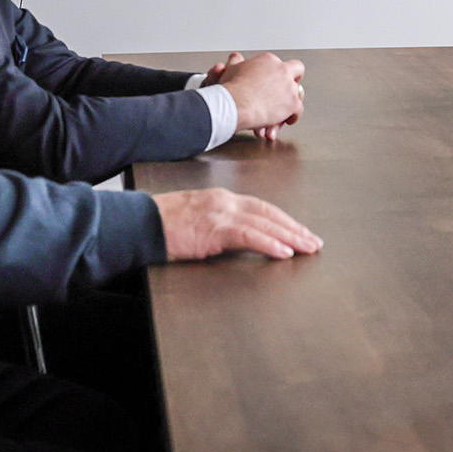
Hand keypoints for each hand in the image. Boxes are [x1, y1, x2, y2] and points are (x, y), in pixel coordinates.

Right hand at [153, 188, 321, 260]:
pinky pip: (250, 236)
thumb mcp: (193, 218)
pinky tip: (284, 252)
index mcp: (221, 199)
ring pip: (265, 224)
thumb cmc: (159, 224)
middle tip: (312, 241)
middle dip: (294, 228)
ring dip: (290, 237)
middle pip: (269, 213)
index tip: (298, 230)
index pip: (261, 207)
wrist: (139, 222)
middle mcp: (225, 202)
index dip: (282, 220)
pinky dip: (270, 244)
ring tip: (307, 248)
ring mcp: (221, 214)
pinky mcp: (214, 230)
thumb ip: (215, 224)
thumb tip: (232, 237)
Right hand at [211, 52, 305, 139]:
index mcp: (269, 61)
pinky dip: (293, 116)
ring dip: (291, 101)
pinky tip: (287, 120)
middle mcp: (282, 71)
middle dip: (293, 79)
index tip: (274, 79)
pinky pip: (299, 110)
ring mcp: (289, 87)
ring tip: (283, 109)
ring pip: (298, 92)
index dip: (278, 71)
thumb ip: (236, 61)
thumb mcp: (231, 69)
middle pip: (297, 71)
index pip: (279, 63)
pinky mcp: (292, 103)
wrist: (235, 103)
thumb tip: (236, 57)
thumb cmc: (233, 88)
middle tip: (287, 89)